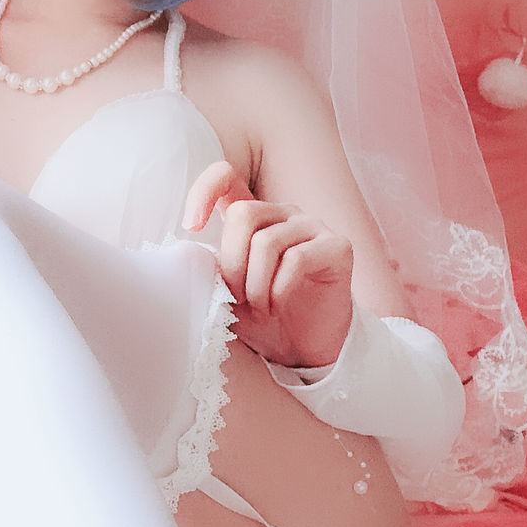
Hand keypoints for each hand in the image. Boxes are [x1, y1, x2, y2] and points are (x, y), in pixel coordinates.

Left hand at [183, 160, 354, 368]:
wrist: (301, 351)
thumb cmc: (261, 318)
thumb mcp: (226, 291)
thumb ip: (210, 265)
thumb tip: (189, 250)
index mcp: (254, 217)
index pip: (226, 176)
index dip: (204, 190)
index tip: (191, 226)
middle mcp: (284, 214)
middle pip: (243, 214)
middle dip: (232, 263)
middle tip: (236, 297)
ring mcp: (313, 226)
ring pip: (267, 241)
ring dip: (254, 284)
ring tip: (258, 308)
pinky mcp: (337, 247)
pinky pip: (296, 260)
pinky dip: (278, 291)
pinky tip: (277, 307)